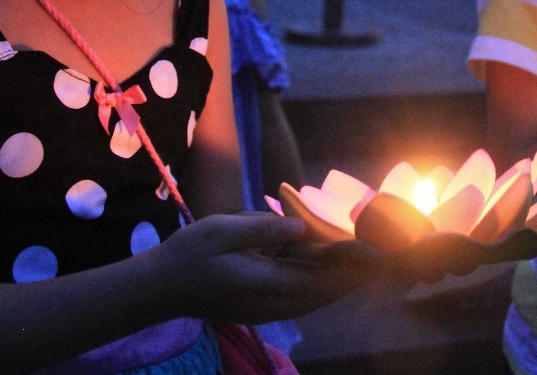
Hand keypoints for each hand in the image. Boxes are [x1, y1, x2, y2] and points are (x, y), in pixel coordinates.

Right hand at [160, 212, 374, 323]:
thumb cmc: (187, 256)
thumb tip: (301, 226)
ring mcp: (266, 310)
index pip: (320, 280)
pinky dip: (315, 283)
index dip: (349, 267)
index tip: (374, 252)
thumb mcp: (221, 231)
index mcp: (267, 284)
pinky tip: (320, 264)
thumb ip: (262, 229)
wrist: (158, 290)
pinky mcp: (259, 308)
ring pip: (312, 299)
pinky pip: (298, 298)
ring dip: (334, 281)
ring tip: (359, 260)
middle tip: (379, 256)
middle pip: (323, 294)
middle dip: (351, 276)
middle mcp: (272, 304)